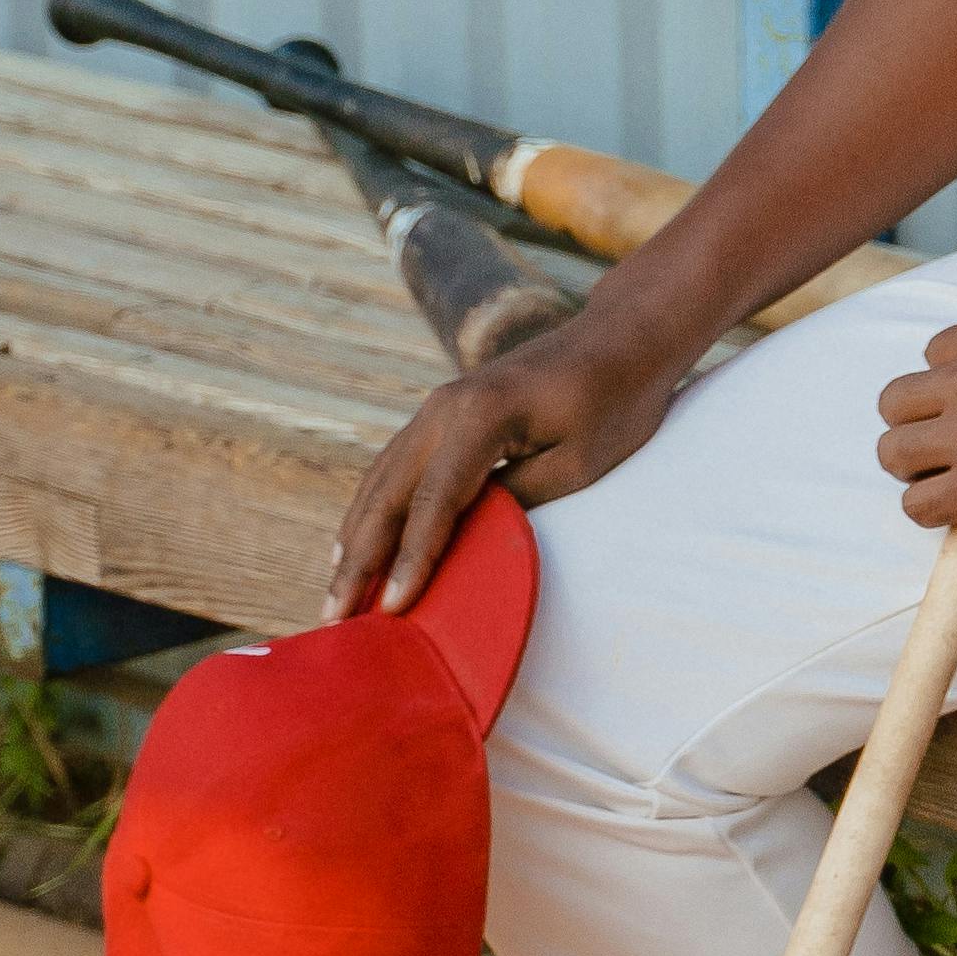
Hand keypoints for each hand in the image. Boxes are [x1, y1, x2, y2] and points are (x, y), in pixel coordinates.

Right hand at [327, 304, 689, 618]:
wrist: (622, 337)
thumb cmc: (615, 402)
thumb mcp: (578, 463)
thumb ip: (518, 500)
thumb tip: (464, 546)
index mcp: (480, 415)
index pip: (434, 503)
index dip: (410, 560)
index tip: (389, 609)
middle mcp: (444, 407)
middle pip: (388, 494)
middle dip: (359, 560)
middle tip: (334, 617)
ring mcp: (438, 406)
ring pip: (380, 480)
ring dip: (355, 539)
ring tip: (335, 595)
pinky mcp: (443, 412)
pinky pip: (395, 467)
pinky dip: (372, 510)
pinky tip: (355, 544)